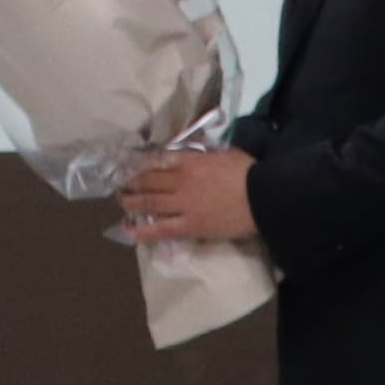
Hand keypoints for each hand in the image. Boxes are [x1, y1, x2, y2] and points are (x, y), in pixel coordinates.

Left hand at [115, 145, 257, 243]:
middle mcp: (180, 180)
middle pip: (148, 180)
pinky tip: (128, 230)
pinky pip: (160, 228)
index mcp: (190, 161)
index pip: (158, 159)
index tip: (131, 165)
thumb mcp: (226, 154)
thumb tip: (198, 156)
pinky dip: (142, 230)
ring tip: (122, 202)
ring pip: (149, 202)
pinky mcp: (189, 225)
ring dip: (131, 202)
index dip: (141, 163)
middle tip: (121, 184)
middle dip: (131, 181)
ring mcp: (182, 204)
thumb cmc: (250, 172)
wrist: (263, 196)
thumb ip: (206, 155)